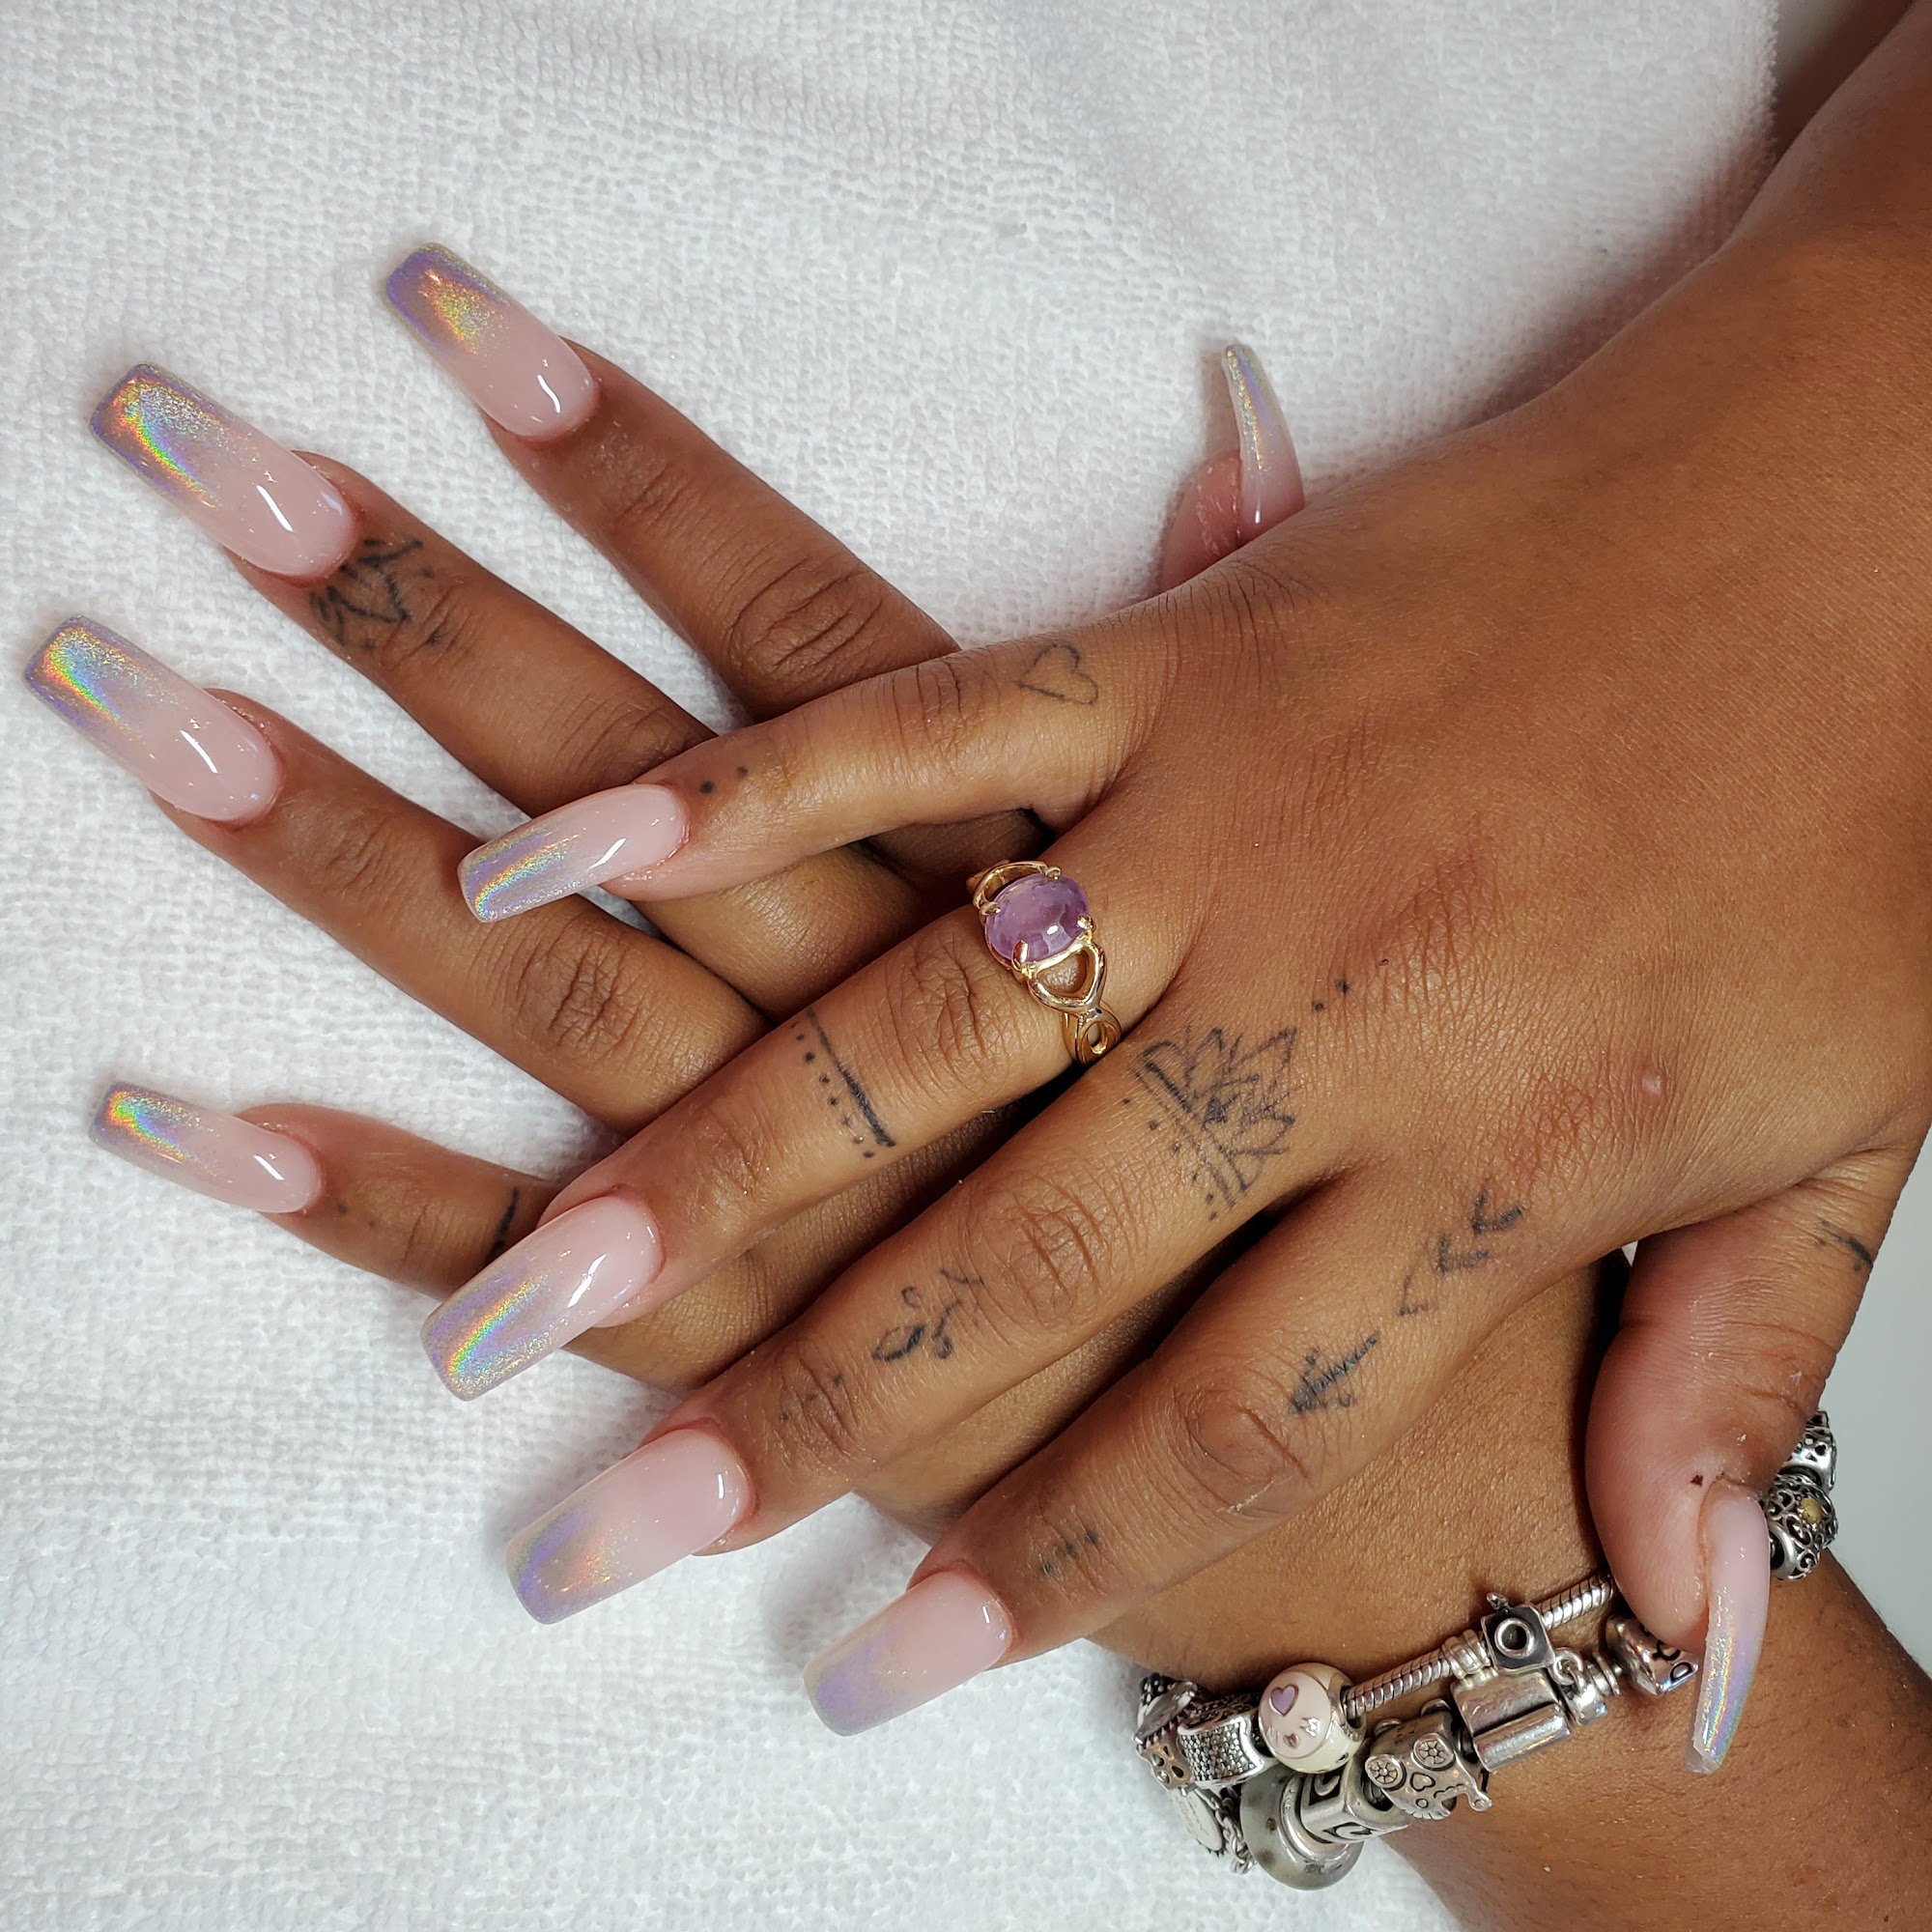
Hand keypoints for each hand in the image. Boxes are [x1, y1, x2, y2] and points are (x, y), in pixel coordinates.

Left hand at [50, 254, 1296, 1514]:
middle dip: (430, 628)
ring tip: (156, 718)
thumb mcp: (1362, 890)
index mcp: (1066, 876)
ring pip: (572, 1015)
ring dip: (349, 869)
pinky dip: (383, 1205)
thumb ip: (1271, 667)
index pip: (816, 636)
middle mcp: (940, 1012)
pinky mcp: (805, 1365)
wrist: (1432, 1464)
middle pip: (646, 796)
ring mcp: (858, 1198)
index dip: (643, 479)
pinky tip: (201, 1119)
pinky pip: (578, 1292)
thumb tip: (1228, 423)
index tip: (466, 337)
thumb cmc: (1417, 1145)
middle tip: (215, 470)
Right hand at [442, 197, 1930, 1738]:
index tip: (883, 1671)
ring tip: (529, 1284)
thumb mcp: (1848, 1142)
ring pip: (917, 1034)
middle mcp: (1319, 1015)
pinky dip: (741, 794)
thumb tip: (1682, 1634)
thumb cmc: (1869, 812)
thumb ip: (1725, 1389)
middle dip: (815, 1415)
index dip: (1054, 1568)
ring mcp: (1221, 825)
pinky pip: (920, 731)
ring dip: (708, 1166)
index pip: (1228, 1423)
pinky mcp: (1167, 659)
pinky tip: (568, 858)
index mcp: (1495, 1155)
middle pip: (1022, 1261)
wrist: (1869, 495)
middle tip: (621, 1525)